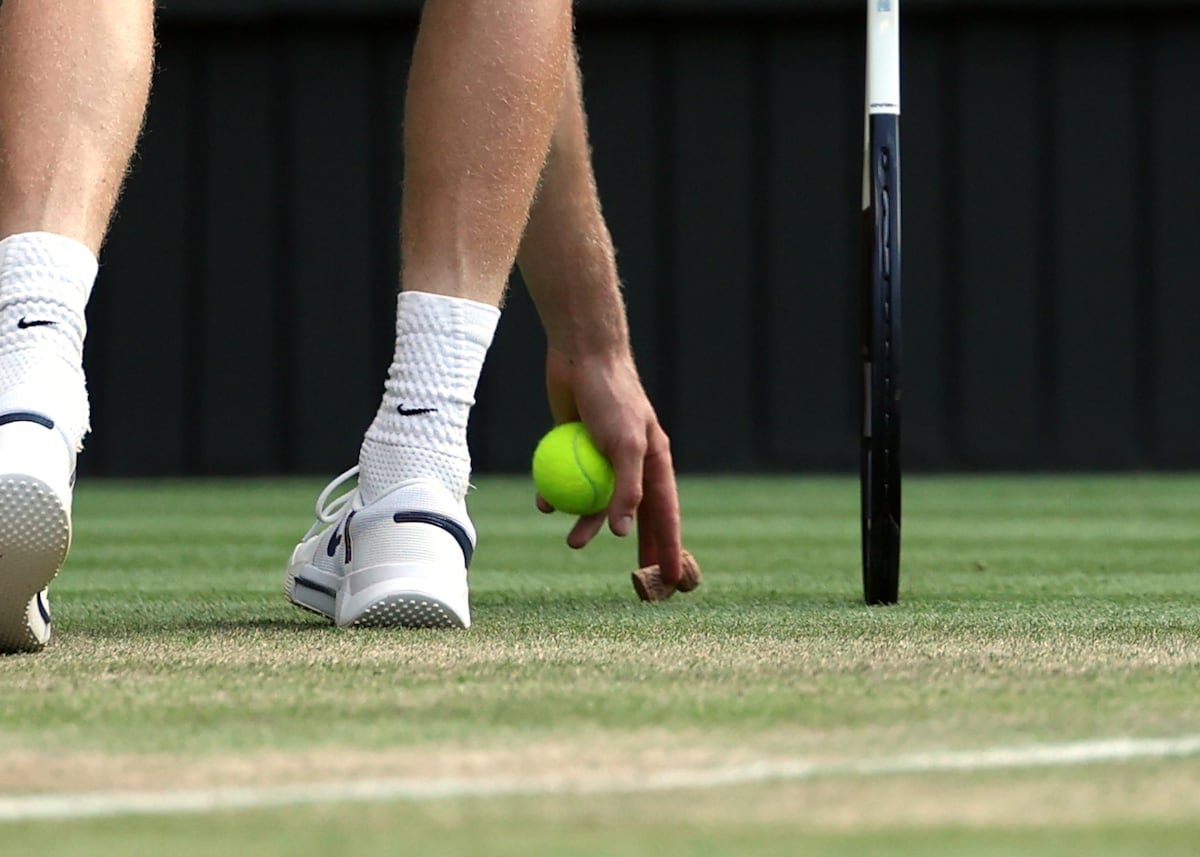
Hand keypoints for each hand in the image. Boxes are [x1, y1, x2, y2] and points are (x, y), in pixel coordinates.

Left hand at [536, 347, 683, 583]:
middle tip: (637, 581)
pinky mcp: (575, 449)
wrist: (582, 358)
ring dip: (586, 524)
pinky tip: (544, 504)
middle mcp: (633, 463)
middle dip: (637, 547)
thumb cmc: (612, 398)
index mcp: (656, 462)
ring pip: (597, 502)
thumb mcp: (624, 445)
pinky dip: (557, 495)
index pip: (666, 514)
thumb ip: (627, 490)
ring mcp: (603, 458)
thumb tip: (624, 533)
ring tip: (572, 542)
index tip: (674, 579)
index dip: (669, 546)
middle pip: (636, 516)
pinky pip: (568, 482)